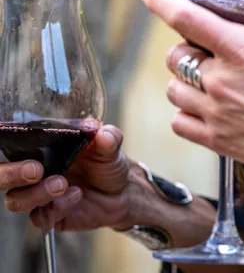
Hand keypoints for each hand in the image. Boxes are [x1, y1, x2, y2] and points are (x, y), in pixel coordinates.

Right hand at [1, 125, 132, 231]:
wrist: (122, 192)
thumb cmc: (108, 163)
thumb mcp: (111, 146)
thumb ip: (108, 137)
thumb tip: (103, 134)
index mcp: (42, 150)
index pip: (14, 147)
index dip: (9, 146)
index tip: (21, 147)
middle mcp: (34, 172)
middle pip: (2, 176)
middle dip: (9, 174)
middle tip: (35, 171)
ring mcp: (38, 195)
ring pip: (15, 200)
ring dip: (36, 193)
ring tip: (62, 184)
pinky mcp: (47, 215)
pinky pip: (39, 217)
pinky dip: (57, 207)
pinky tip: (75, 196)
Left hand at [139, 0, 243, 186]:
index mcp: (242, 49)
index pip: (187, 18)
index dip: (160, 0)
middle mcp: (221, 79)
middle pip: (174, 56)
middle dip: (186, 50)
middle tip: (207, 52)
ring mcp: (215, 112)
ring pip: (172, 90)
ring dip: (184, 83)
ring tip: (206, 82)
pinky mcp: (216, 140)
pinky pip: (179, 123)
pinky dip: (186, 115)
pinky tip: (205, 110)